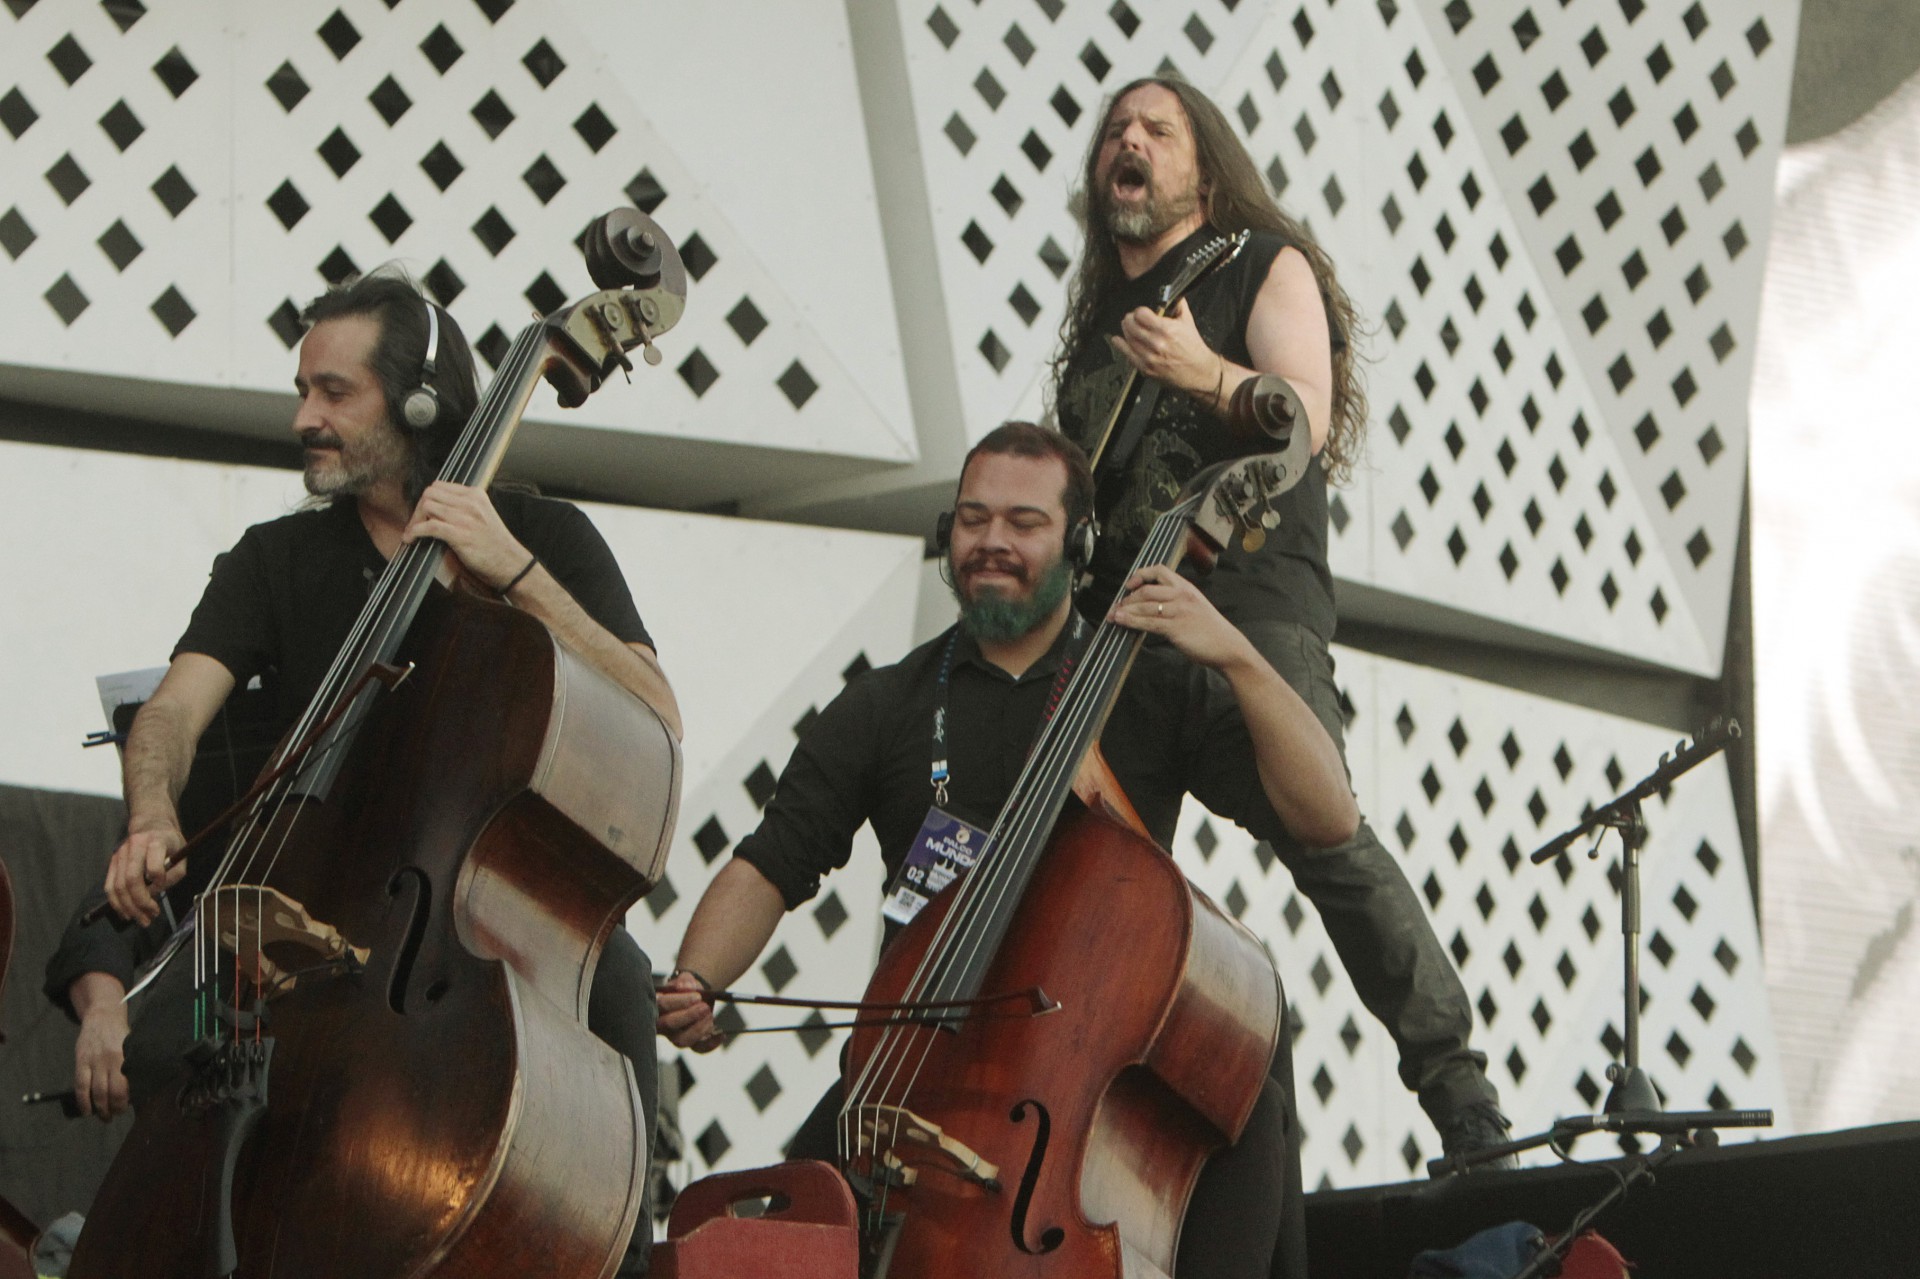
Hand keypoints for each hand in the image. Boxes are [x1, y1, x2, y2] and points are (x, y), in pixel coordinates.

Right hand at [74, 1003, 130, 1120]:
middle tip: (116, 1115)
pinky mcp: (80, 1062)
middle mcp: (109, 1061)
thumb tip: (138, 1088)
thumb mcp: (131, 1046)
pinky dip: (83, 1101)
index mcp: (125, 1057)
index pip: (125, 1086)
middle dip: (114, 1108)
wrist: (102, 1016)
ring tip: (104, 1117)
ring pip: (95, 1092)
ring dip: (100, 1109)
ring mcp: (93, 1062)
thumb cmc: (121, 1033)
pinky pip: (80, 1086)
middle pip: (110, 1092)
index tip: (128, 1108)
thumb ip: (132, 1065)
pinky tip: (87, 1111)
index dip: (125, 1101)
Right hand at [104, 824, 185, 925]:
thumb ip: (174, 873)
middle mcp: (134, 847)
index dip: (159, 882)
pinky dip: (116, 903)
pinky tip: (126, 913)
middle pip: (131, 880)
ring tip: (142, 920)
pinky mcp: (112, 862)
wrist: (151, 823)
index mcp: (155, 842)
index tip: (163, 888)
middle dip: (140, 903)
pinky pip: (109, 886)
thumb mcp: (182, 853)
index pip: (154, 866)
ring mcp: (120, 854)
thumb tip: (157, 892)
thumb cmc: (170, 841)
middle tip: (151, 917)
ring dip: (129, 907)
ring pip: (118, 886)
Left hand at [402, 482, 531, 593]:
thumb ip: (464, 506)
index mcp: (475, 495)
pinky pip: (429, 527)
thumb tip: (437, 507)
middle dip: (418, 509)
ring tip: (413, 533)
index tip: (424, 514)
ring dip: (415, 521)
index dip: (427, 499)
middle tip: (416, 524)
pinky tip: (412, 539)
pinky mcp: (460, 535)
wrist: (511, 563)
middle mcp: (470, 502)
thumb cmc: (495, 544)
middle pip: (430, 494)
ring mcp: (466, 518)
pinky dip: (415, 532)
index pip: (439, 486)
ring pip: (427, 507)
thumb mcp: (483, 515)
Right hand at [657, 970, 724, 1052]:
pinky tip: (721, 1034)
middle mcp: (661, 1023)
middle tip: (705, 1007)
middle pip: (669, 1024)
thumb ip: (685, 981)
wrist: (694, 996)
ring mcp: (674, 1036)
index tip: (697, 996)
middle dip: (689, 1015)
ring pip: (681, 1040)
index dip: (680, 1001)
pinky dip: (711, 1044)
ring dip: (698, 1030)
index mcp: (656, 1004)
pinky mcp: (689, 1043)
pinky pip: (698, 1049)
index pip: (661, 1004)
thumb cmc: (686, 989)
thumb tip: (686, 987)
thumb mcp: (685, 980)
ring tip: (710, 1016)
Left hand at [1107, 565, 1258, 673]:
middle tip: (1118, 606)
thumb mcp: (1195, 606)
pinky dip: (1131, 621)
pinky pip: (1148, 622)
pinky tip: (1121, 621)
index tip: (1130, 584)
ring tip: (1112, 615)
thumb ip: (1176, 601)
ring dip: (1125, 610)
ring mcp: (1178, 611)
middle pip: (1146, 590)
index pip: (1160, 570)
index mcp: (1186, 588)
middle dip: (1128, 598)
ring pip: (1144, 606)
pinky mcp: (1175, 628)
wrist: (1227, 646)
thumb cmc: (1210, 629)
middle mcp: (1181, 595)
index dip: (1141, 574)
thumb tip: (1150, 605)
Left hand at [1109, 299, 1222, 398]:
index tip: (1141, 312)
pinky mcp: (1146, 368)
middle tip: (1132, 318)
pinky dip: (1120, 345)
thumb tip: (1173, 294)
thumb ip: (1179, 305)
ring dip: (1126, 330)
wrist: (1199, 372)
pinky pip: (1127, 354)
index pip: (1141, 314)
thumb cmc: (1194, 349)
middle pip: (1131, 325)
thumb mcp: (1188, 322)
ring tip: (1128, 327)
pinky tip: (1118, 340)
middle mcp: (1156, 344)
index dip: (1139, 311)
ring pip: (1127, 338)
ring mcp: (1149, 357)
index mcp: (1166, 330)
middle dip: (1130, 319)